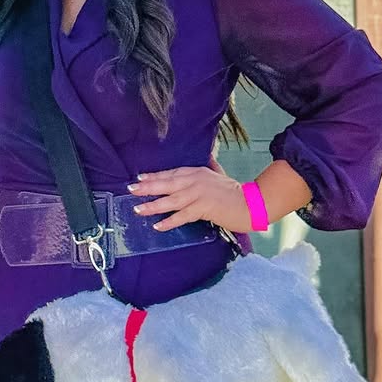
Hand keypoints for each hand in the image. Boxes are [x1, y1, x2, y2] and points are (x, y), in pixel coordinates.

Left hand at [128, 166, 251, 232]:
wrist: (249, 203)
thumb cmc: (234, 191)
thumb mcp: (218, 173)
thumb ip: (210, 165)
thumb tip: (208, 154)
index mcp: (196, 172)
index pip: (170, 173)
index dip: (154, 176)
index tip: (139, 178)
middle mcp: (194, 181)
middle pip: (166, 184)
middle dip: (147, 187)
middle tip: (131, 190)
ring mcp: (198, 194)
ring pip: (170, 200)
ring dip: (153, 205)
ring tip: (138, 209)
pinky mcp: (203, 208)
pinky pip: (182, 216)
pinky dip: (169, 221)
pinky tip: (158, 226)